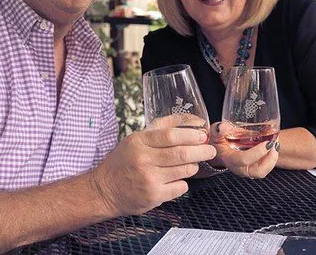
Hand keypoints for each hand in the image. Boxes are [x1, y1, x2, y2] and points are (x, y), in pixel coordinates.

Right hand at [89, 127, 215, 216]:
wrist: (105, 190)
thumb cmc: (124, 162)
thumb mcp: (137, 138)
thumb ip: (162, 127)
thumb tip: (192, 120)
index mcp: (139, 142)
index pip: (171, 135)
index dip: (191, 135)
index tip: (203, 136)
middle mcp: (143, 159)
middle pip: (181, 153)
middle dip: (201, 151)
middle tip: (210, 150)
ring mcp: (149, 179)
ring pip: (184, 170)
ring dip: (193, 166)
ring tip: (192, 164)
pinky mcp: (154, 196)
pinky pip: (180, 187)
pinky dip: (183, 182)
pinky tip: (176, 179)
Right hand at [209, 121, 278, 178]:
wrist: (219, 149)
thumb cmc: (218, 140)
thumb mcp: (215, 132)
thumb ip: (218, 129)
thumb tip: (222, 127)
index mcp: (230, 159)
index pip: (244, 160)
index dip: (257, 153)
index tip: (266, 142)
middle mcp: (240, 168)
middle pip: (258, 172)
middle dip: (270, 159)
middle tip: (274, 144)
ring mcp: (248, 169)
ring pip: (264, 170)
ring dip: (273, 158)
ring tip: (275, 143)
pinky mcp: (254, 167)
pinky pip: (265, 166)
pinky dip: (272, 157)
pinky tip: (273, 144)